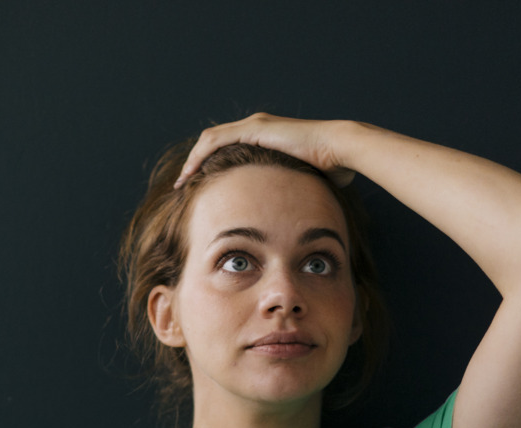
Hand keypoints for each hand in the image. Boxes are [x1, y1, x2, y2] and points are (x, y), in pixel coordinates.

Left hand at [173, 113, 356, 188]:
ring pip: (209, 139)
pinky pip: (216, 140)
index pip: (226, 147)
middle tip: (182, 185)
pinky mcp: (253, 128)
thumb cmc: (329, 167)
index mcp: (264, 137)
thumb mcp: (300, 180)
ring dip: (192, 160)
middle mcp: (256, 126)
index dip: (209, 164)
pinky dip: (200, 156)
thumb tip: (293, 209)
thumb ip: (290, 189)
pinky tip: (190, 172)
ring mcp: (254, 125)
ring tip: (181, 182)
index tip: (198, 185)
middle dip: (195, 163)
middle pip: (213, 141)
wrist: (339, 149)